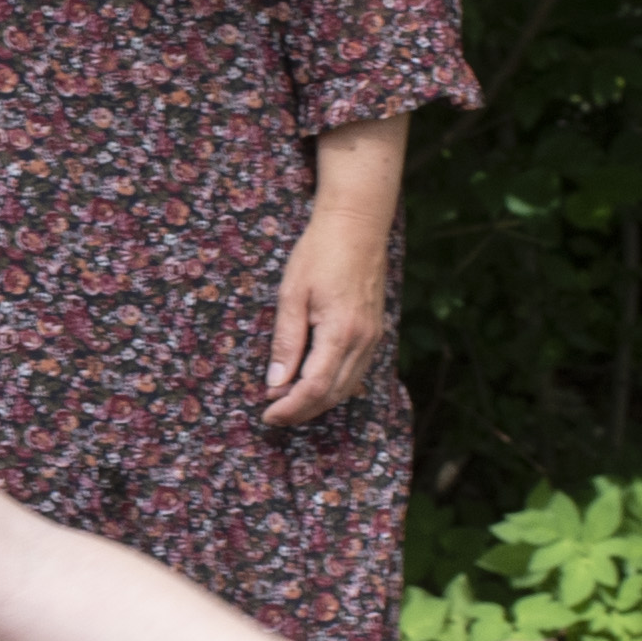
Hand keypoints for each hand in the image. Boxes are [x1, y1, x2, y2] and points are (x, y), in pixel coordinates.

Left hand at [262, 197, 392, 424]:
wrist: (356, 226)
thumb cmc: (319, 253)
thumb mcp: (292, 295)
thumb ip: (286, 342)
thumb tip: (275, 384)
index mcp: (340, 332)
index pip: (315, 387)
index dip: (290, 408)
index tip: (266, 415)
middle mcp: (363, 341)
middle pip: (333, 395)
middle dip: (301, 410)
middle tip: (272, 412)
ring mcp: (373, 338)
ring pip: (347, 387)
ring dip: (317, 401)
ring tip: (287, 401)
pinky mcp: (374, 332)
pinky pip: (356, 371)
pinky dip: (333, 385)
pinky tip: (312, 382)